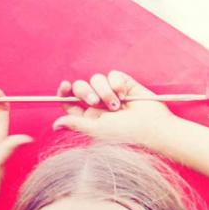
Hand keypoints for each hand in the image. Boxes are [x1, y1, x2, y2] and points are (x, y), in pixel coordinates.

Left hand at [52, 70, 180, 144]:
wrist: (154, 127)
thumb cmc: (126, 134)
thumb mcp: (97, 130)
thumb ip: (75, 123)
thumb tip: (55, 125)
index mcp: (89, 117)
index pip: (70, 102)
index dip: (65, 92)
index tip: (65, 86)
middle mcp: (99, 105)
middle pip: (80, 87)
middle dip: (85, 91)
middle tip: (95, 102)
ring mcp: (111, 93)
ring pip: (96, 79)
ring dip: (105, 90)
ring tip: (117, 104)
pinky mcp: (124, 84)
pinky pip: (112, 75)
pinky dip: (117, 83)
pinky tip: (125, 94)